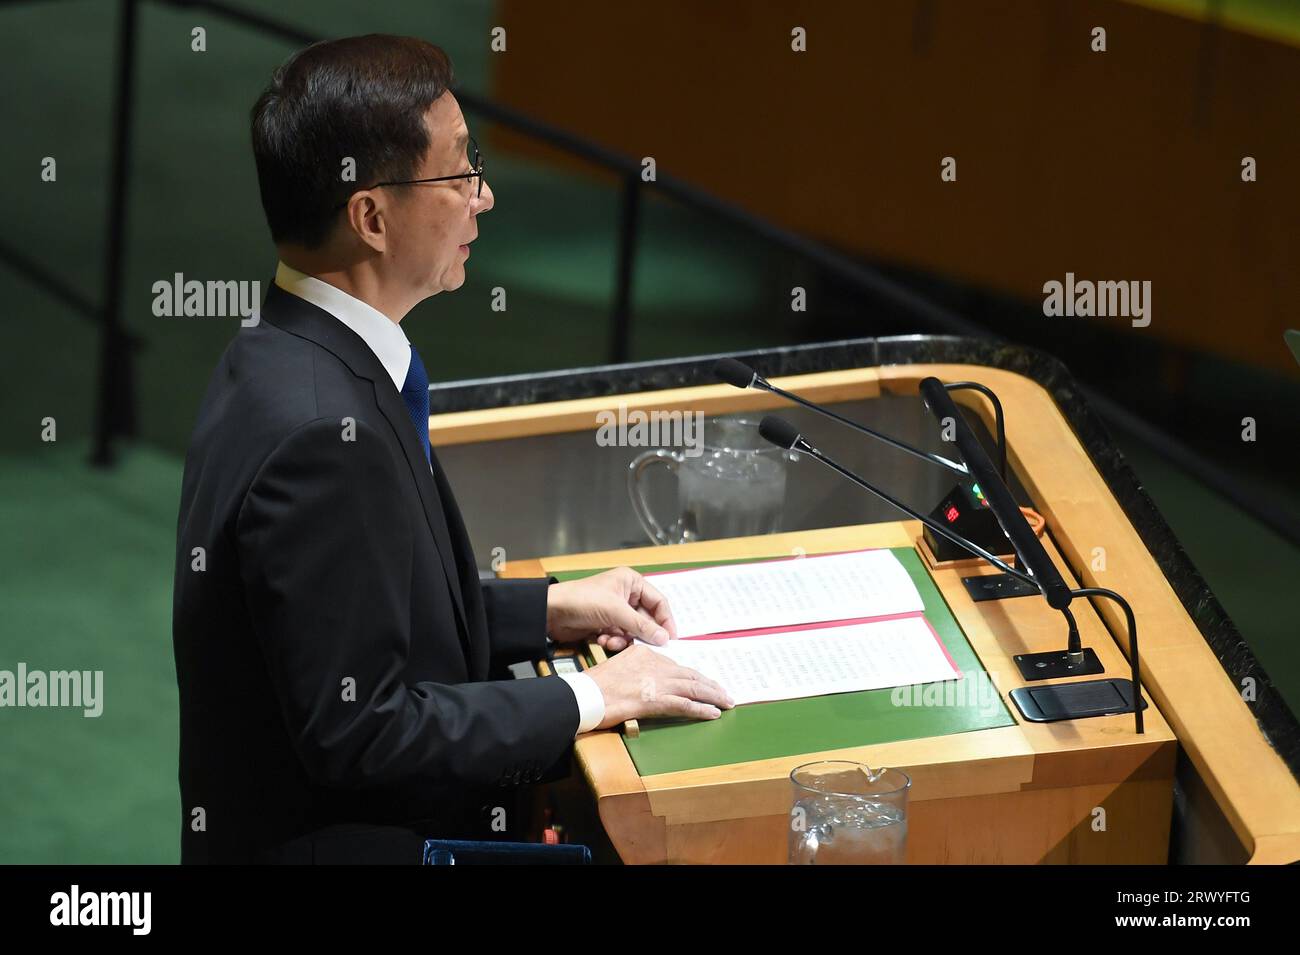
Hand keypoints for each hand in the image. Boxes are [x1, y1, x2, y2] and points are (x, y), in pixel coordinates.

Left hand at [546, 567, 676, 650]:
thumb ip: (642, 626)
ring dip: (625, 639)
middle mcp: (626, 595)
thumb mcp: (616, 612)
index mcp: (631, 582)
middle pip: (646, 619)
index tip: (671, 638)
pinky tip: (602, 640)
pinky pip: (620, 636)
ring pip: (633, 631)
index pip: (658, 602)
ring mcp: (615, 610)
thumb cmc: (583, 601)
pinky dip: (614, 641)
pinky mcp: (606, 624)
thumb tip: (665, 639)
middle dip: (642, 633)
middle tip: (644, 647)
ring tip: (613, 641)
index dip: (666, 620)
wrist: (551, 613)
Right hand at [585, 644, 733, 727]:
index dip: (692, 676)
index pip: (675, 665)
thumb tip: (647, 680)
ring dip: (713, 696)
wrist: (585, 695)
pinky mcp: (655, 700)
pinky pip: (685, 705)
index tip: (702, 682)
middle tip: (723, 692)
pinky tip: (713, 713)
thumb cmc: (594, 685)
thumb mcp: (617, 665)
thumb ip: (636, 668)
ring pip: (693, 687)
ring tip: (726, 701)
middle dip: (708, 684)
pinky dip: (701, 709)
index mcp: (645, 653)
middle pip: (689, 674)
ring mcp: (656, 682)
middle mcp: (655, 664)